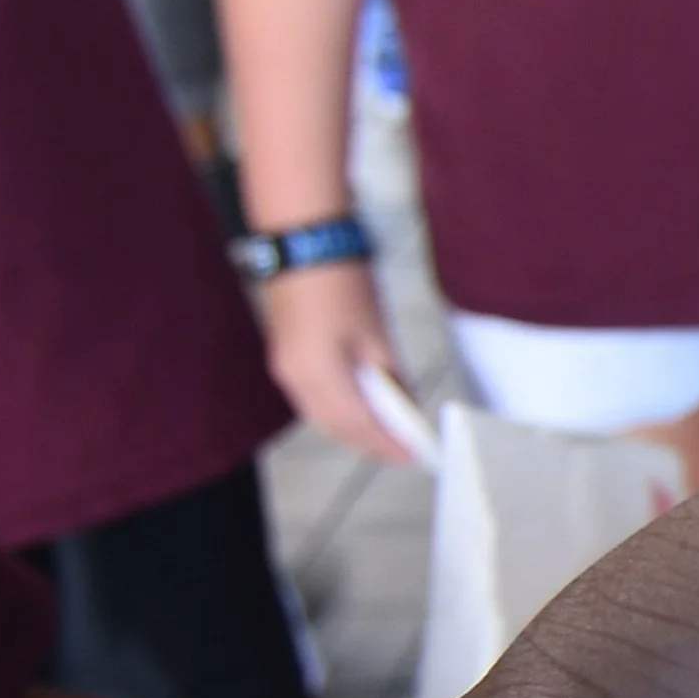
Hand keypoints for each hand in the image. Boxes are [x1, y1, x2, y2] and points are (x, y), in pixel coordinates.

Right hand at [260, 261, 420, 465]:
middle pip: (337, 427)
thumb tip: (406, 406)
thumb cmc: (343, 279)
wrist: (304, 242)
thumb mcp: (377, 332)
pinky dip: (337, 410)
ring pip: (321, 416)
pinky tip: (360, 409)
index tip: (414, 455)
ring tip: (386, 436)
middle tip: (403, 451)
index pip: (359, 424)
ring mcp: (285, 369)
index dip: (387, 443)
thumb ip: (391, 375)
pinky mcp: (284, 358)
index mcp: (320, 372)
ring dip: (353, 430)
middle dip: (370, 442)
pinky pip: (311, 398)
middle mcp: (295, 377)